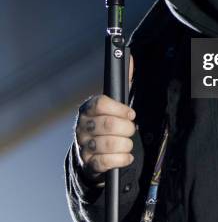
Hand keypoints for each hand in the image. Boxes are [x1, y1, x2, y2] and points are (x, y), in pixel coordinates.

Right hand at [74, 56, 135, 181]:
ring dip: (125, 144)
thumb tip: (128, 57)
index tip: (131, 113)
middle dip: (126, 127)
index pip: (100, 103)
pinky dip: (121, 160)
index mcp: (88, 108)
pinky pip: (104, 162)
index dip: (119, 108)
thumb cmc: (108, 122)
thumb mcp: (114, 103)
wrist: (93, 152)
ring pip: (108, 144)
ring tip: (128, 143)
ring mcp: (83, 145)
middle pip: (107, 124)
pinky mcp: (88, 164)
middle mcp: (82, 126)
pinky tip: (126, 156)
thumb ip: (123, 81)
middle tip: (131, 129)